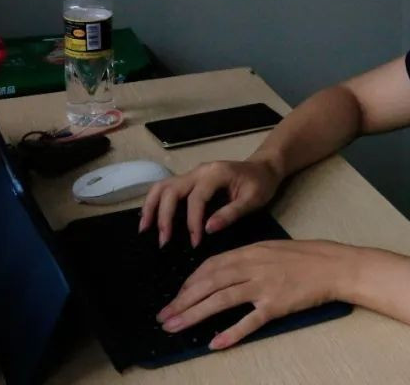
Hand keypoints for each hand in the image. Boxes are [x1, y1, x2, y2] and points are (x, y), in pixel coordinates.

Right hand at [139, 159, 281, 247]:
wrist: (263, 168)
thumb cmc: (261, 184)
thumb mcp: (254, 200)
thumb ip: (231, 213)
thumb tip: (208, 229)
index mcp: (216, 173)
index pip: (196, 198)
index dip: (192, 221)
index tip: (195, 242)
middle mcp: (199, 170)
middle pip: (171, 190)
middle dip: (164, 216)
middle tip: (163, 241)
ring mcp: (192, 173)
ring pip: (162, 185)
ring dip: (151, 206)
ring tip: (145, 229)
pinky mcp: (189, 179)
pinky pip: (165, 187)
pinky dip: (154, 202)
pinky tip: (150, 218)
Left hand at [155, 240, 352, 349]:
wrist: (335, 265)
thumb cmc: (307, 257)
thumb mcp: (273, 249)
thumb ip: (248, 259)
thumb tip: (222, 272)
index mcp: (251, 251)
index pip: (211, 266)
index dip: (190, 282)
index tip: (176, 295)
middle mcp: (254, 267)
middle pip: (210, 283)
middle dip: (182, 300)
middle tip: (163, 316)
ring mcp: (265, 286)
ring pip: (222, 300)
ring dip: (194, 314)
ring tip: (175, 327)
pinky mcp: (277, 305)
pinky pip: (250, 320)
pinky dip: (232, 332)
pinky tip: (215, 343)